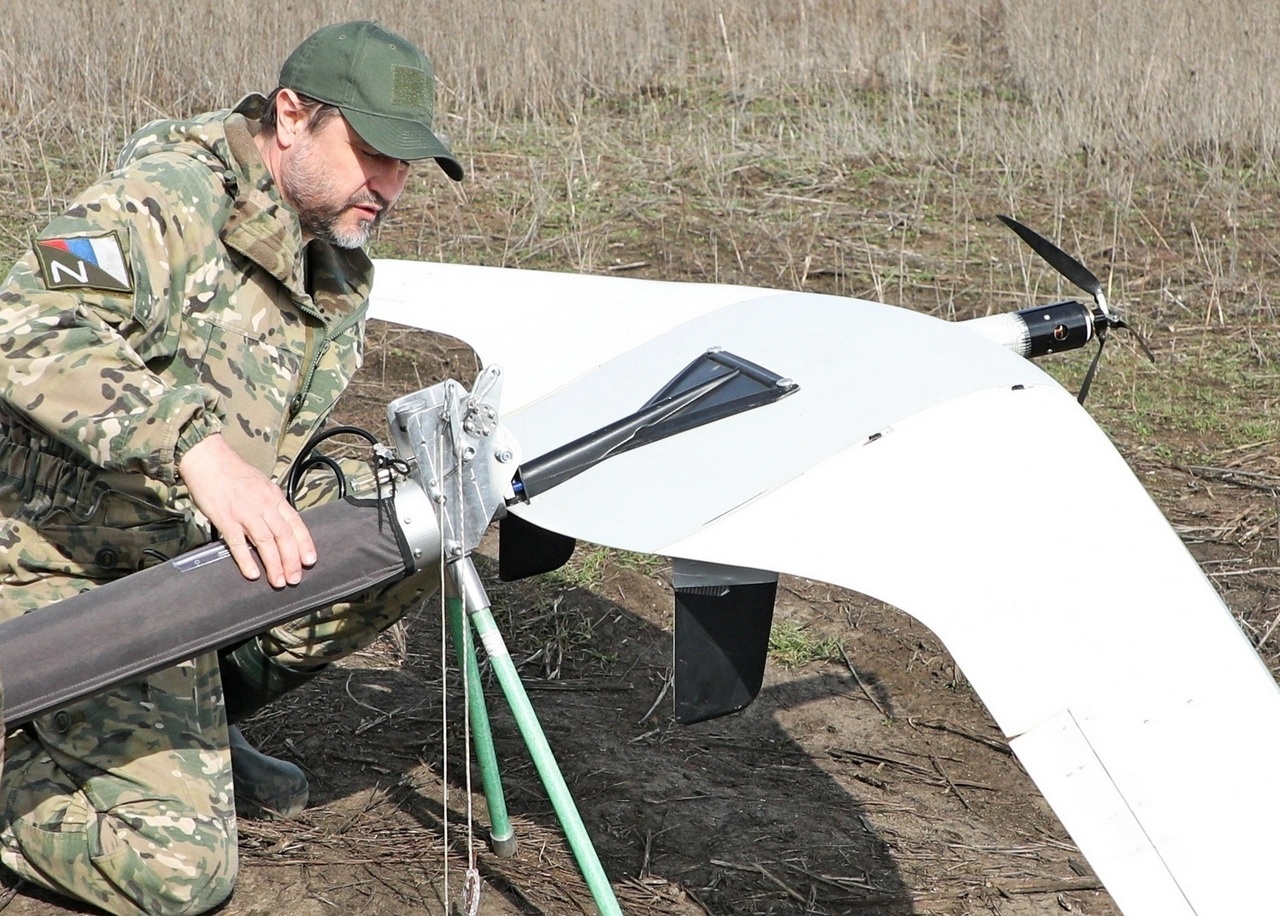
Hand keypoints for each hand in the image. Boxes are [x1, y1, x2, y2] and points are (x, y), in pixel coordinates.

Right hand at [178, 433, 316, 586]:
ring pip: (266, 542)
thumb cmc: (233, 472)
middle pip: (284, 536)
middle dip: (292, 560)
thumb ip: (272, 504)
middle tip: (295, 579)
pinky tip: (252, 573)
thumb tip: (281, 523)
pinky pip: (238, 542)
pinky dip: (246, 559)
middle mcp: (264, 505)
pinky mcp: (225, 518)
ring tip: (278, 581)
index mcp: (275, 497)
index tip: (310, 561)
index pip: (296, 524)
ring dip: (274, 564)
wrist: (207, 459)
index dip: (305, 544)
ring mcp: (244, 512)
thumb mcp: (261, 484)